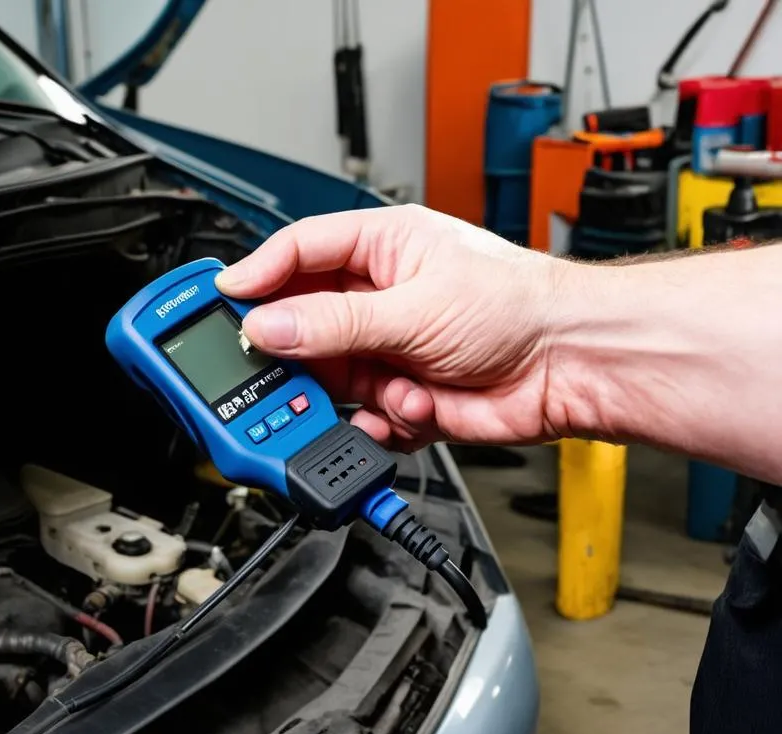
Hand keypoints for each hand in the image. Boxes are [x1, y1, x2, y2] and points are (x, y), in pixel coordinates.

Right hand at [215, 205, 564, 449]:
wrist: (571, 366)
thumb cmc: (519, 306)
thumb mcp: (415, 307)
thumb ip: (335, 323)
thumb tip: (270, 325)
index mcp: (381, 250)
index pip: (298, 253)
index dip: (256, 275)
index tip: (222, 299)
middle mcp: (379, 299)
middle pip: (303, 323)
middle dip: (298, 352)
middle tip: (281, 368)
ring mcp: (388, 350)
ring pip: (331, 380)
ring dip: (352, 395)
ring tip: (387, 392)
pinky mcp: (403, 397)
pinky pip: (363, 418)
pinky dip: (383, 423)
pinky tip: (413, 411)